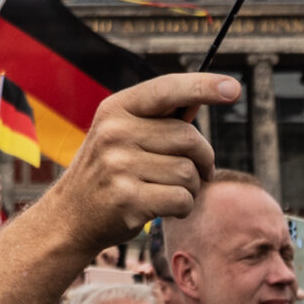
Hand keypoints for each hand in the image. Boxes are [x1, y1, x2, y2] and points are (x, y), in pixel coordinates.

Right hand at [36, 74, 229, 250]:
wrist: (70, 218)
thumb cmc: (108, 171)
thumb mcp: (121, 134)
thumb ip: (158, 118)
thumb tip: (203, 98)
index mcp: (116, 109)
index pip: (167, 89)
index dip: (203, 86)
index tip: (233, 88)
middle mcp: (114, 133)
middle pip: (189, 137)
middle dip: (203, 158)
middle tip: (197, 171)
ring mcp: (119, 166)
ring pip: (189, 172)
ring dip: (192, 187)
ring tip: (169, 191)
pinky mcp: (128, 200)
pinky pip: (183, 199)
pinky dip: (184, 207)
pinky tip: (163, 208)